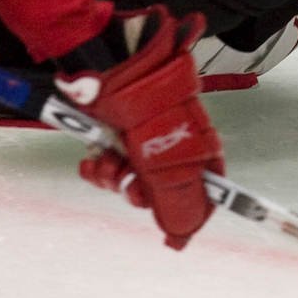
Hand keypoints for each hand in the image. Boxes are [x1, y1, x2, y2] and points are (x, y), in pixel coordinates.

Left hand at [58, 7, 221, 249]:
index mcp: (195, 137)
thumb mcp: (162, 152)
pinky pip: (107, 163)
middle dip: (141, 192)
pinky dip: (97, 167)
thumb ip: (177, 194)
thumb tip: (184, 233)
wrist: (99, 60)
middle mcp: (171, 135)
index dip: (190, 211)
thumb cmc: (138, 99)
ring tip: (104, 163)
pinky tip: (92, 159)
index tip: (174, 236)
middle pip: (162, 185)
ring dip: (113, 178)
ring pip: (131, 176)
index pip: (206, 184)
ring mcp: (139, 133)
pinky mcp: (111, 129)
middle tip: (130, 187)